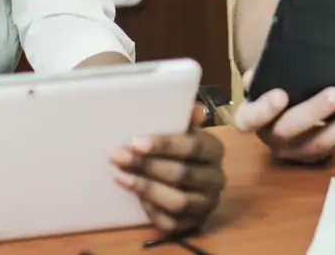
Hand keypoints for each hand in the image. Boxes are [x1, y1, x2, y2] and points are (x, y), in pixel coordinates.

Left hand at [112, 104, 224, 236]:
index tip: (136, 141)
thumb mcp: (185, 130)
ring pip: (177, 202)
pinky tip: (135, 196)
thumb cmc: (183, 150)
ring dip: (146, 188)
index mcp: (214, 150)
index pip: (192, 147)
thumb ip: (184, 118)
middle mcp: (216, 179)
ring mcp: (206, 204)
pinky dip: (151, 210)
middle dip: (147, 165)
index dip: (164, 145)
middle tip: (118, 157)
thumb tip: (192, 108)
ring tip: (121, 177)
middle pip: (182, 174)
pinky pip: (171, 222)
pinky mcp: (193, 224)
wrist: (194, 182)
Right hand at [233, 69, 334, 163]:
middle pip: (289, 130)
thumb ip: (262, 73)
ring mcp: (296, 148)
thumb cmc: (271, 86)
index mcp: (251, 118)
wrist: (282, 110)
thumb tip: (260, 71)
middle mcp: (272, 137)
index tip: (280, 95)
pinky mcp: (319, 151)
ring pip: (320, 141)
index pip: (248, 119)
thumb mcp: (262, 78)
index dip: (262, 110)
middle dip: (314, 112)